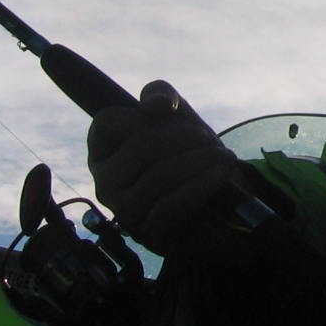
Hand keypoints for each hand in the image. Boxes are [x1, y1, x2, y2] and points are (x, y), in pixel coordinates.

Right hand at [87, 80, 235, 254]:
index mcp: (102, 149)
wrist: (213, 196)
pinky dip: (203, 184)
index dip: (145, 114)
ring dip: (200, 160)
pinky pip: (172, 206)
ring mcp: (123, 210)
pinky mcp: (148, 232)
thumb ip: (160, 94)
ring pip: (158, 177)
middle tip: (210, 139)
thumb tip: (157, 106)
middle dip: (184, 138)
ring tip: (223, 155)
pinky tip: (221, 173)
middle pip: (140, 148)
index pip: (108, 121)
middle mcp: (105, 181)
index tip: (174, 113)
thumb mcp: (173, 115)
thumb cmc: (185, 150)